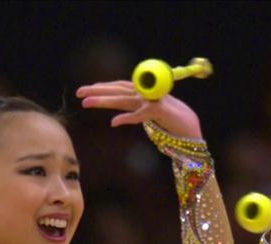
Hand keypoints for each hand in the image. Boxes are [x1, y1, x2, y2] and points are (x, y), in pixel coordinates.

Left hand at [76, 80, 202, 138]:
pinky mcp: (159, 111)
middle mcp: (147, 95)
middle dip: (97, 90)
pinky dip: (127, 118)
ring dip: (104, 101)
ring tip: (86, 103)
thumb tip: (120, 118)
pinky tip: (114, 123)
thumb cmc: (172, 122)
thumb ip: (137, 113)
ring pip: (123, 99)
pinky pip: (140, 115)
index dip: (104, 87)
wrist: (192, 128)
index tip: (87, 89)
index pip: (120, 87)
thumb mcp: (151, 117)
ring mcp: (152, 101)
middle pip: (118, 90)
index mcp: (144, 94)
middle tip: (78, 92)